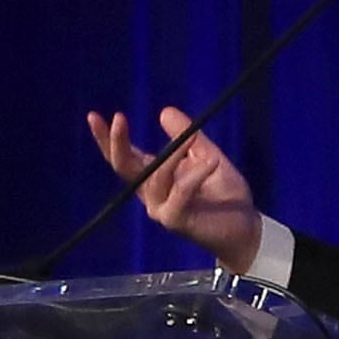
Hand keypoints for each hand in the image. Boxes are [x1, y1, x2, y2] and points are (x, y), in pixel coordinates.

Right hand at [84, 107, 262, 273]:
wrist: (245, 228)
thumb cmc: (224, 194)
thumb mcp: (207, 156)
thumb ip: (187, 137)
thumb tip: (164, 111)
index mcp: (153, 178)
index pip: (123, 157)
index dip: (107, 139)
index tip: (93, 116)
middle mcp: (151, 194)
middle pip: (124, 168)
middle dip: (117, 143)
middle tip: (118, 118)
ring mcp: (160, 209)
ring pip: (155, 177)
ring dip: (173, 154)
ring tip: (192, 136)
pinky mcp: (176, 221)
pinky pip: (179, 193)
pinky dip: (194, 175)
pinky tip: (212, 161)